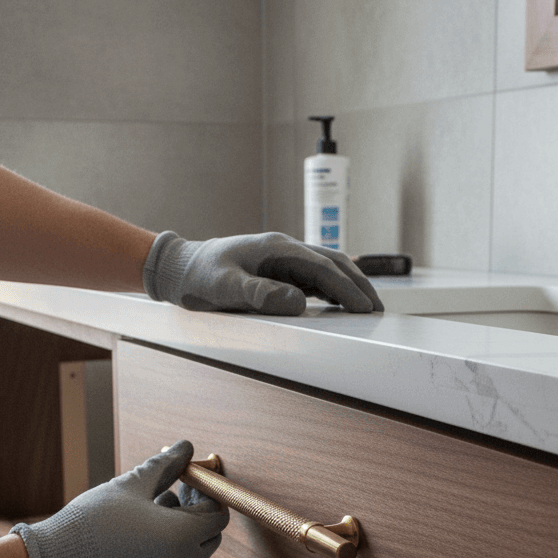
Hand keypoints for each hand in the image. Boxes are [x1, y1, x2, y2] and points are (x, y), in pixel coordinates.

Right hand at [10, 441, 228, 557]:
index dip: (206, 497)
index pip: (217, 516)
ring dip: (184, 542)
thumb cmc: (89, 522)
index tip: (187, 484)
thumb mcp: (130, 486)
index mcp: (179, 537)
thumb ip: (165, 466)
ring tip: (152, 519)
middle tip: (172, 496)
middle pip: (209, 541)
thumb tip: (186, 447)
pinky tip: (142, 547)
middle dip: (197, 518)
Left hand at [141, 230, 382, 314]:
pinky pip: (314, 277)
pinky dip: (333, 289)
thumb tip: (298, 302)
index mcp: (276, 248)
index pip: (323, 267)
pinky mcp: (279, 270)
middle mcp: (284, 249)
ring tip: (366, 308)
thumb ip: (259, 294)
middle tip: (378, 309)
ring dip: (349, 286)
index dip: (347, 288)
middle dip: (358, 285)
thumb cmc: (198, 277)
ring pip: (327, 269)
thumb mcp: (224, 288)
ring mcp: (283, 259)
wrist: (180, 268)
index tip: (365, 308)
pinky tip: (341, 303)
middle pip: (333, 263)